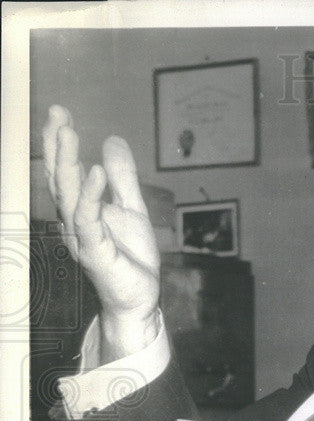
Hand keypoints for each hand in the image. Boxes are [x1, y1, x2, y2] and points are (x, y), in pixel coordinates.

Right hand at [42, 105, 159, 361]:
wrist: (139, 298)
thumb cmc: (131, 258)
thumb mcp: (132, 209)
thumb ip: (123, 178)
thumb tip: (112, 140)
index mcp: (80, 210)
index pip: (65, 172)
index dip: (60, 144)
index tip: (60, 113)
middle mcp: (73, 222)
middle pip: (60, 178)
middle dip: (56, 145)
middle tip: (57, 112)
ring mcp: (81, 237)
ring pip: (68, 194)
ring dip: (67, 162)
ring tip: (68, 131)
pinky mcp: (95, 252)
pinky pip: (89, 220)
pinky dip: (91, 195)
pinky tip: (97, 172)